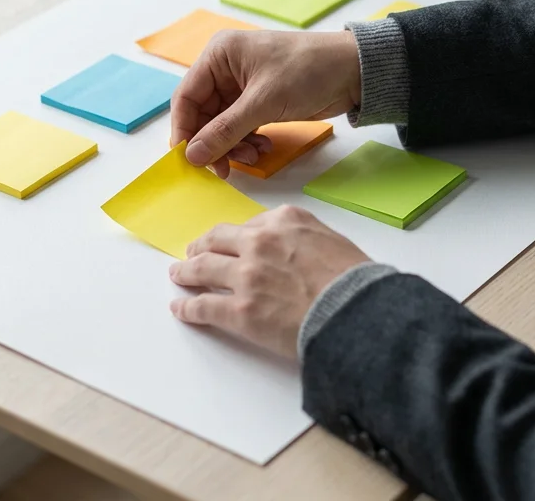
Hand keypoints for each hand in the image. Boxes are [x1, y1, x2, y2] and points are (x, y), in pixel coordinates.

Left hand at [169, 205, 369, 358]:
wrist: (355, 311)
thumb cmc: (355, 281)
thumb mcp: (332, 241)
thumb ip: (305, 238)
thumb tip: (294, 250)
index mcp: (284, 222)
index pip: (249, 226)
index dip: (235, 236)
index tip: (229, 242)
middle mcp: (259, 243)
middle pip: (217, 241)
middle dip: (202, 246)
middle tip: (193, 253)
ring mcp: (245, 276)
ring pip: (202, 268)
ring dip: (186, 272)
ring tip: (178, 275)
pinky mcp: (238, 310)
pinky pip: (203, 307)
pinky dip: (188, 309)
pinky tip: (180, 310)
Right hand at [171, 30, 360, 177]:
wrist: (354, 70)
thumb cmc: (308, 71)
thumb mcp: (263, 102)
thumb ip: (225, 131)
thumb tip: (193, 155)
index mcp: (219, 54)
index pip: (186, 96)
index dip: (185, 129)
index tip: (190, 159)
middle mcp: (226, 68)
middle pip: (203, 114)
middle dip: (213, 142)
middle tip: (224, 168)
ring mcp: (243, 86)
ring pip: (222, 124)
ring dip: (233, 144)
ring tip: (252, 156)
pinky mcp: (260, 101)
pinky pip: (241, 126)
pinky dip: (247, 140)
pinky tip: (262, 148)